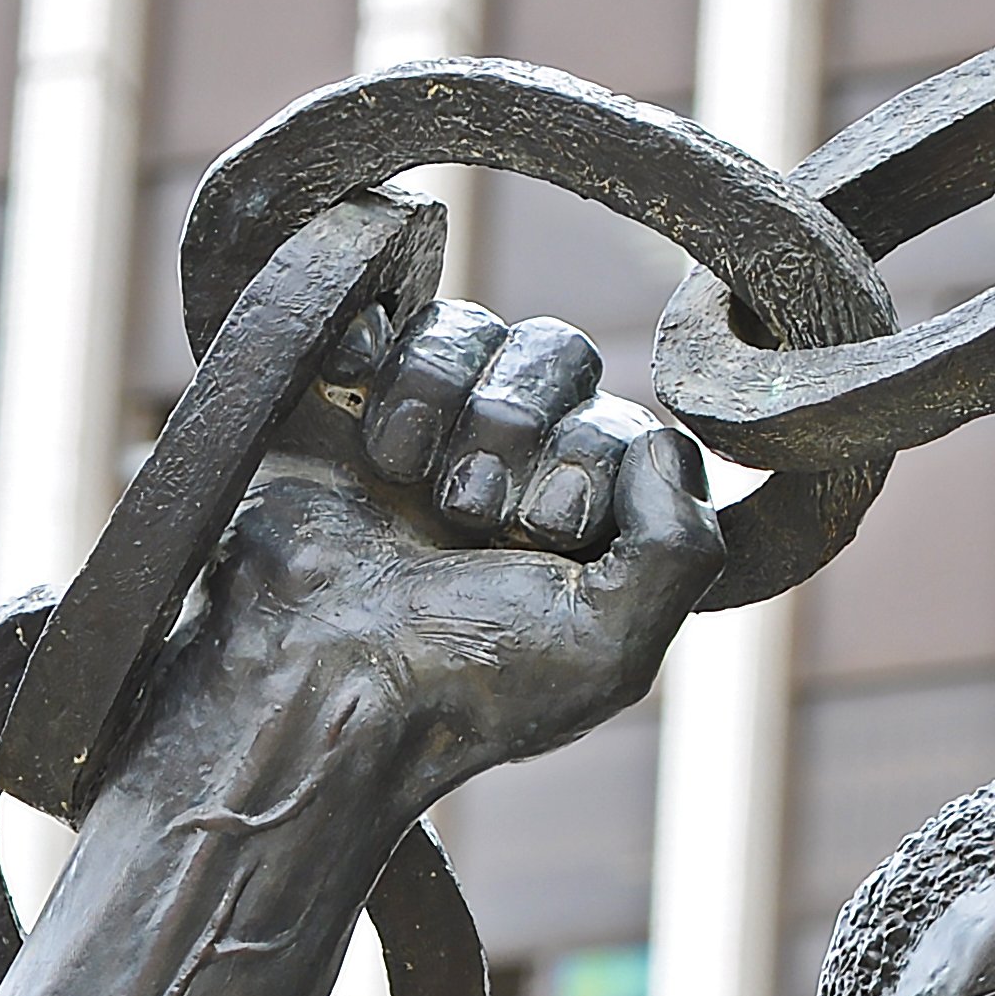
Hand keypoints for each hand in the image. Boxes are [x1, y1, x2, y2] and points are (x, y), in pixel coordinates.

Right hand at [201, 293, 726, 805]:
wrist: (309, 676)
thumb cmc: (462, 678)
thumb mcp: (612, 649)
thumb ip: (685, 549)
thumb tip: (666, 443)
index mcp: (589, 521)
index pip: (629, 422)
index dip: (589, 460)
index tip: (542, 535)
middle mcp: (516, 465)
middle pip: (557, 353)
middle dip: (514, 426)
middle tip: (466, 511)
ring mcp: (428, 427)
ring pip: (470, 328)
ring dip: (442, 397)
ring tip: (403, 476)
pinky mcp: (340, 401)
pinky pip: (381, 317)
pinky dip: (375, 358)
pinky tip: (360, 425)